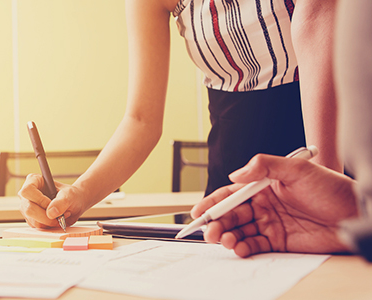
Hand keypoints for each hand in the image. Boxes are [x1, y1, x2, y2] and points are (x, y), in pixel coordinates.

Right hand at [18, 174, 87, 227]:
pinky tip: (56, 219)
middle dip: (46, 216)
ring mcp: (27, 207)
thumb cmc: (71, 195)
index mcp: (33, 180)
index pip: (27, 191)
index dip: (39, 200)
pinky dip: (48, 226)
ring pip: (33, 220)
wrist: (74, 204)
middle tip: (60, 215)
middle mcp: (27, 194)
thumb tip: (51, 213)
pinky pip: (37, 226)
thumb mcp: (69, 195)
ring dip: (50, 222)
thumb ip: (61, 202)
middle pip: (29, 208)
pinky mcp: (31, 218)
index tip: (51, 204)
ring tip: (61, 215)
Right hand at [191, 154, 357, 257]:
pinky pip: (255, 246)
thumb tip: (235, 174)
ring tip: (226, 240)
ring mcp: (270, 224)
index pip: (231, 194)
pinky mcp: (279, 242)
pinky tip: (240, 248)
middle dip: (217, 224)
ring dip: (228, 237)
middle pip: (231, 215)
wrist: (355, 213)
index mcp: (263, 186)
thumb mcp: (296, 169)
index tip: (198, 212)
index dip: (213, 203)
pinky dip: (244, 248)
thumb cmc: (331, 188)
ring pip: (240, 232)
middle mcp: (263, 205)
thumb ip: (263, 166)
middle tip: (210, 231)